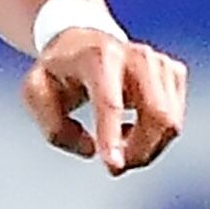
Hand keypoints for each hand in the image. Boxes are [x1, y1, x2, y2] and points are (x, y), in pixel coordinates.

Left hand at [23, 28, 187, 174]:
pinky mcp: (174, 72)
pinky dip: (155, 136)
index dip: (112, 137)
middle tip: (113, 167)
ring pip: (170, 123)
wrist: (83, 41)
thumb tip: (91, 150)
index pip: (110, 103)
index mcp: (98, 57)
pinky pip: (174, 120)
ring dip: (145, 148)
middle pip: (156, 116)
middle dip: (138, 152)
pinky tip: (130, 126)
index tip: (113, 166)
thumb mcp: (35, 93)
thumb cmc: (57, 71)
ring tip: (116, 141)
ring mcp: (160, 62)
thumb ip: (54, 127)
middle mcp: (137, 55)